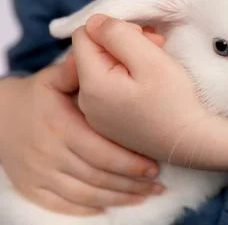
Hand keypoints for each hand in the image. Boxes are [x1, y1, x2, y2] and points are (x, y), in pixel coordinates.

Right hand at [0, 52, 163, 215]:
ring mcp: (40, 175)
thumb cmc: (35, 97)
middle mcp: (50, 154)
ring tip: (146, 194)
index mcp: (60, 126)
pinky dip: (93, 209)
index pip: (101, 150)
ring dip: (120, 197)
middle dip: (131, 182)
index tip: (154, 165)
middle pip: (98, 175)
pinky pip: (66, 206)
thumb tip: (107, 55)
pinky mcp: (33, 189)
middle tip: (157, 183)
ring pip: (87, 194)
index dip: (129, 161)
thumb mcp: (52, 80)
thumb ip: (78, 71)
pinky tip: (116, 204)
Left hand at [71, 14, 210, 163]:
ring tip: (154, 66)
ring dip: (126, 60)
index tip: (144, 39)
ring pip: (101, 70)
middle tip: (155, 48)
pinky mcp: (107, 123)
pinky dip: (125, 80)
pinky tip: (148, 85)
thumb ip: (118, 34)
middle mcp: (86, 102)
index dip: (114, 29)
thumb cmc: (175, 100)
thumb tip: (95, 22)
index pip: (85, 35)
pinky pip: (107, 90)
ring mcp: (95, 115)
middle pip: (92, 53)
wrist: (190, 141)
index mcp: (92, 84)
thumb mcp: (150, 59)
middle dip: (121, 44)